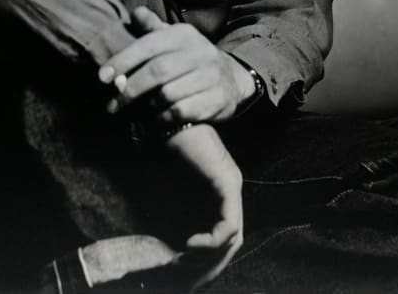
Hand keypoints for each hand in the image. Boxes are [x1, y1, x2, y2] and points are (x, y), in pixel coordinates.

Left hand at [99, 6, 254, 122]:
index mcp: (183, 35)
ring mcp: (210, 77)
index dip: (123, 60)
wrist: (232, 78)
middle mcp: (199, 52)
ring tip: (133, 114)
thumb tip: (135, 14)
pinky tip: (154, 121)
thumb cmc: (191, 58)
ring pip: (168, 95)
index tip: (102, 77)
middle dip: (130, 89)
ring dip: (146, 107)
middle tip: (112, 104)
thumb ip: (153, 27)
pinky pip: (182, 112)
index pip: (149, 45)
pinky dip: (163, 119)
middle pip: (157, 72)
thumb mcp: (174, 38)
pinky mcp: (216, 99)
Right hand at [166, 123, 243, 287]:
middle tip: (185, 278)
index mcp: (220, 191)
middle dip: (210, 264)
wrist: (167, 119)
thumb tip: (171, 243)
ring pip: (233, 237)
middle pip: (232, 241)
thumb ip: (177, 208)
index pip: (225, 234)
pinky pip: (229, 224)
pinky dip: (212, 241)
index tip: (185, 273)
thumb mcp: (171, 186)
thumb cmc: (164, 149)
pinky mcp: (227, 182)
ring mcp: (232, 186)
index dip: (208, 258)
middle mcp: (231, 189)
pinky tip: (191, 245)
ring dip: (210, 256)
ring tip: (185, 263)